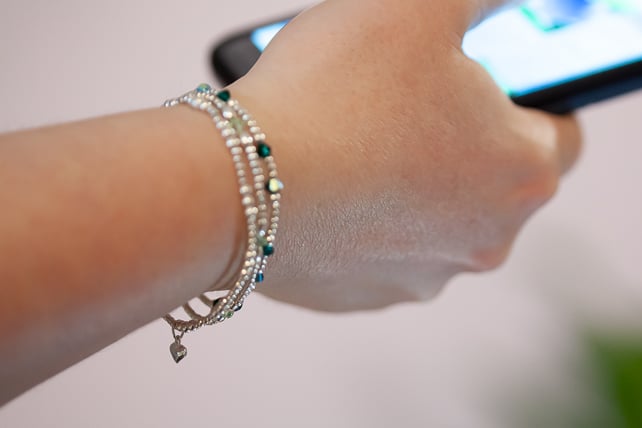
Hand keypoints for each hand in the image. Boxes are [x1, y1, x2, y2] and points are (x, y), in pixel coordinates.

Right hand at [228, 0, 581, 310]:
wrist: (236, 181)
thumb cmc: (334, 92)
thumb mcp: (422, 5)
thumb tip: (499, 6)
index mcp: (522, 172)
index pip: (560, 130)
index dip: (529, 100)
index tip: (488, 87)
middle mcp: (483, 240)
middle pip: (490, 179)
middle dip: (458, 142)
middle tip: (407, 108)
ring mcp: (420, 277)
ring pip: (431, 218)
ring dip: (407, 185)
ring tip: (357, 145)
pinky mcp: (363, 295)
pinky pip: (377, 249)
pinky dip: (363, 221)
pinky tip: (330, 188)